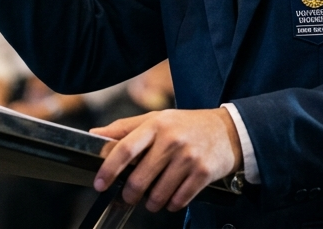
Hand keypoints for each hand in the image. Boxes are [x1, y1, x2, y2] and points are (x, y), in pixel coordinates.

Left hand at [90, 108, 242, 212]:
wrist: (228, 130)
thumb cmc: (186, 125)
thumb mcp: (156, 118)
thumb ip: (124, 127)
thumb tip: (94, 135)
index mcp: (155, 124)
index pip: (125, 149)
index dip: (108, 169)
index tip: (100, 183)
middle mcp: (171, 140)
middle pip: (140, 177)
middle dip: (130, 194)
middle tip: (128, 197)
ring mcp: (188, 157)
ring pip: (159, 193)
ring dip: (151, 203)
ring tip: (152, 199)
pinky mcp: (203, 173)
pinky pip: (180, 199)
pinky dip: (171, 204)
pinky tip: (171, 199)